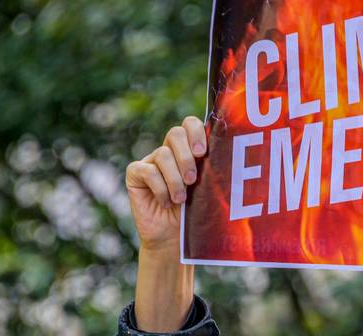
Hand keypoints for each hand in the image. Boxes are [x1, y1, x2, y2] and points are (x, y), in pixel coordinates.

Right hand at [125, 116, 207, 251]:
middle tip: (192, 179)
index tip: (203, 152)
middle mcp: (169, 151)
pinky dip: (160, 188)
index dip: (196, 132)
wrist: (174, 238)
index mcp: (189, 149)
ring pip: (163, 154)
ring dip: (175, 179)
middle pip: (175, 133)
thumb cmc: (195, 213)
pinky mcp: (135, 173)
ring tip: (181, 199)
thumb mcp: (208, 188)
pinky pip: (147, 171)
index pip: (190, 124)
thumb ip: (212, 168)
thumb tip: (227, 153)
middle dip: (186, 157)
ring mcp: (151, 161)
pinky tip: (165, 202)